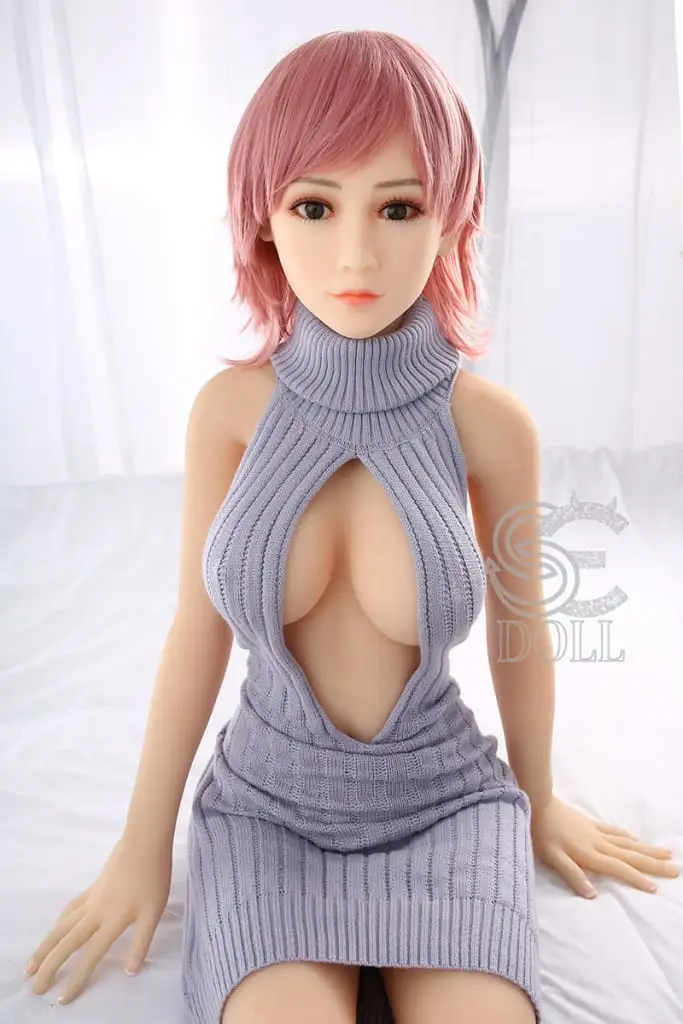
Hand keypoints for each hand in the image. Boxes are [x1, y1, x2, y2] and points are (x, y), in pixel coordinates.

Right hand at [23, 834, 171, 1003]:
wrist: (144, 842)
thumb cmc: (153, 877)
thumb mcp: (153, 913)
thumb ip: (141, 943)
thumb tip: (130, 972)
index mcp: (111, 922)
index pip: (90, 957)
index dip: (76, 979)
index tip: (61, 999)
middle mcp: (95, 913)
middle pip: (66, 944)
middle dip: (50, 967)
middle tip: (35, 986)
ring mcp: (91, 899)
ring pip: (61, 926)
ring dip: (45, 946)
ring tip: (31, 964)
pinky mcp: (92, 887)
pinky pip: (70, 909)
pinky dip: (59, 922)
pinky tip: (55, 927)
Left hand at [529, 794, 679, 897]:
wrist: (537, 801)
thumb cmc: (541, 832)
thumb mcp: (552, 857)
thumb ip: (572, 875)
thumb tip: (593, 894)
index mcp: (589, 853)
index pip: (618, 868)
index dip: (636, 878)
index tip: (655, 888)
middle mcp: (598, 843)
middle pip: (630, 855)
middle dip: (653, 864)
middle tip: (675, 869)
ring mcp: (595, 832)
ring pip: (627, 842)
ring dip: (647, 849)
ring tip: (666, 853)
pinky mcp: (590, 823)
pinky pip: (615, 831)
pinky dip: (628, 836)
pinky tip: (635, 838)